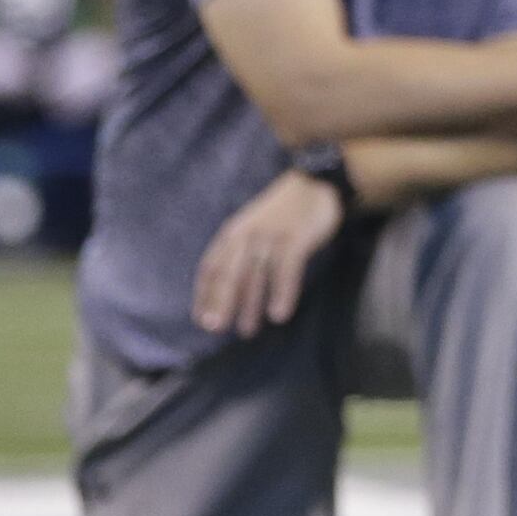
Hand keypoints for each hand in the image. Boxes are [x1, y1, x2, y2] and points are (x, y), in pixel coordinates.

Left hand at [191, 170, 347, 338]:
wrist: (314, 185)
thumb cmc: (283, 214)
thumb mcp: (254, 228)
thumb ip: (241, 253)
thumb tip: (230, 289)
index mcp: (233, 234)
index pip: (212, 267)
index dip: (205, 295)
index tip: (202, 320)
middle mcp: (247, 235)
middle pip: (229, 273)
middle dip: (221, 301)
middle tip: (215, 328)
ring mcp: (271, 237)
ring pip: (255, 275)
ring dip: (249, 304)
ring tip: (247, 331)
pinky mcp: (295, 239)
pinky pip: (286, 270)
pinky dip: (282, 293)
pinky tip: (279, 314)